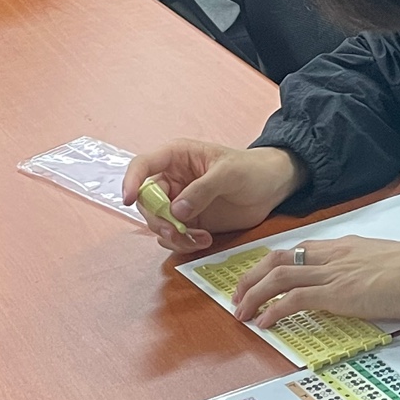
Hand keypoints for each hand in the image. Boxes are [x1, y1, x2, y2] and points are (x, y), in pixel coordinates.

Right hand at [122, 140, 306, 253]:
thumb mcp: (228, 174)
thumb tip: (176, 210)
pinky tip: (204, 240)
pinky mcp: (190, 221)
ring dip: (172, 235)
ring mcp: (180, 202)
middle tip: (175, 231)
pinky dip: (183, 242)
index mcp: (176, 157)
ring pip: (158, 222)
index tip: (127, 199)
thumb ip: (202, 190)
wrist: (272, 187)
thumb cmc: (251, 169)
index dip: (130, 181)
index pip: (142, 166)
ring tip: (198, 238)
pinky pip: (173, 235)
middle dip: (157, 219)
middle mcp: (173, 180)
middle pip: (146, 201)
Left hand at [233, 238, 399, 327]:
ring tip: (242, 311)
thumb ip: (368, 270)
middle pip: (278, 258)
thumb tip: (366, 284)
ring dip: (254, 294)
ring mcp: (332, 273)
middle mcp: (333, 256)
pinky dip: (273, 310)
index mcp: (345, 246)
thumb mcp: (387, 262)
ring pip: (278, 276)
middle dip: (252, 275)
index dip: (275, 263)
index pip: (300, 249)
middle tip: (238, 294)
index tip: (262, 276)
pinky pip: (293, 299)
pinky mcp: (335, 293)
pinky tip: (264, 322)